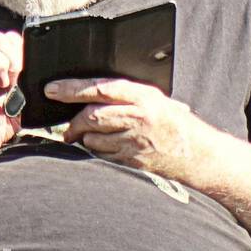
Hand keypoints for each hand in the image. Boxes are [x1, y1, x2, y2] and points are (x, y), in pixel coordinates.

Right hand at [0, 32, 23, 170]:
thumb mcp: (5, 126)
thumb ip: (19, 112)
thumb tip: (36, 104)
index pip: (13, 48)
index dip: (25, 56)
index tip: (29, 77)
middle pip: (7, 39)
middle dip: (20, 54)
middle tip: (20, 79)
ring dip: (10, 57)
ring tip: (10, 81)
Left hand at [53, 78, 201, 180]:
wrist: (198, 154)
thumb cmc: (175, 124)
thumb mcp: (155, 99)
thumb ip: (126, 95)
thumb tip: (90, 92)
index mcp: (143, 97)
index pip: (100, 89)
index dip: (73, 89)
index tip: (52, 90)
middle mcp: (138, 118)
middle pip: (91, 116)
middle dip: (73, 122)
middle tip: (68, 127)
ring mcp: (134, 142)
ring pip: (92, 138)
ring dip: (85, 138)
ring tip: (93, 137)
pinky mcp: (131, 161)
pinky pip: (101, 156)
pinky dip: (96, 152)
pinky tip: (107, 148)